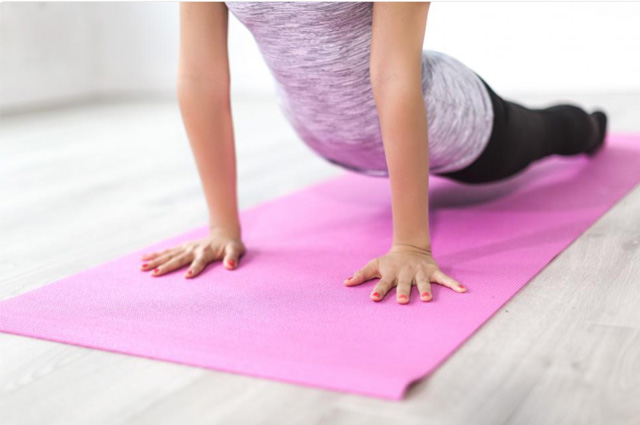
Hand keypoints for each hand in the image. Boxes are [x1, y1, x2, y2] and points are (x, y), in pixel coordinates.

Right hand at [139, 228, 244, 277]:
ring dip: (155, 261)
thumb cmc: (232, 245)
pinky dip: (155, 254)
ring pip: (168, 254)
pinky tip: (143, 258)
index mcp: (206, 252)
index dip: (194, 269)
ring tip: (142, 267)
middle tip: (153, 274)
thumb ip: (233, 258)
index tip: (187, 276)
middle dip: (166, 266)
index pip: (199, 262)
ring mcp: (186, 247)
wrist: (225, 233)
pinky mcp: (182, 247)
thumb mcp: (236, 250)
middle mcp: (193, 249)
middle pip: (178, 259)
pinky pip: (167, 251)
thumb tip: (231, 266)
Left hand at [344, 244, 466, 303]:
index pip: (383, 283)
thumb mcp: (374, 265)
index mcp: (391, 273)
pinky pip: (444, 279)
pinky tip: (462, 291)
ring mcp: (420, 272)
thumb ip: (361, 275)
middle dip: (403, 292)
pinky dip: (453, 284)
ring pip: (423, 282)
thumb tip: (345, 283)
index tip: (373, 298)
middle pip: (404, 284)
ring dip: (426, 290)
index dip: (378, 290)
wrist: (410, 248)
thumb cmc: (389, 262)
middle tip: (401, 301)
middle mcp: (405, 273)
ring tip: (428, 299)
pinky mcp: (433, 271)